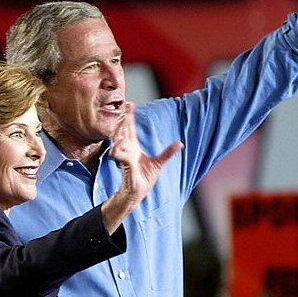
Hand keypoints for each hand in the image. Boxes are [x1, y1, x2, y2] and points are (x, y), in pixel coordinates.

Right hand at [101, 103, 181, 231]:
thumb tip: (179, 144)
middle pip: (123, 130)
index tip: (131, 104)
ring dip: (120, 131)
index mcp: (133, 147)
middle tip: (126, 106)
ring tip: (122, 122)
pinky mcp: (124, 165)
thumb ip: (167, 153)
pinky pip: (120, 155)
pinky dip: (118, 151)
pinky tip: (118, 146)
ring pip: (119, 140)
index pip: (130, 128)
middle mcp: (127, 150)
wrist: (137, 192)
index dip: (129, 117)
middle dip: (124, 118)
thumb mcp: (158, 163)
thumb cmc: (144, 179)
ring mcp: (125, 157)